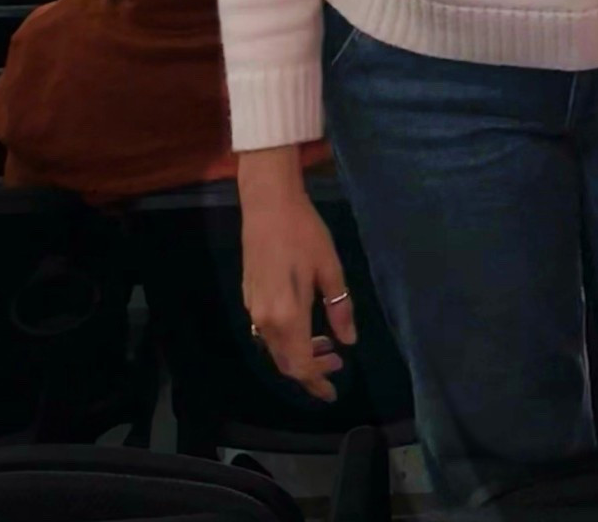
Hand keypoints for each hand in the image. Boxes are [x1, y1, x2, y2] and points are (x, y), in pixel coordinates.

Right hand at [239, 156, 356, 401]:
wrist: (267, 205)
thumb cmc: (304, 233)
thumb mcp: (330, 269)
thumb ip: (339, 309)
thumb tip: (348, 342)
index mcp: (287, 316)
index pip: (301, 364)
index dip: (317, 381)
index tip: (333, 391)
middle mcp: (265, 320)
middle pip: (285, 363)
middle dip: (310, 371)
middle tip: (336, 363)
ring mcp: (253, 310)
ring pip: (275, 349)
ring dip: (299, 354)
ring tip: (326, 345)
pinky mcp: (249, 298)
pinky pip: (268, 333)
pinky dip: (287, 340)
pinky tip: (305, 327)